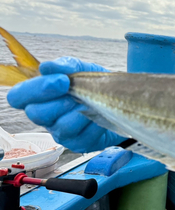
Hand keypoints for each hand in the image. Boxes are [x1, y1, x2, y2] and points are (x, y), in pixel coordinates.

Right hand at [7, 57, 125, 152]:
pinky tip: (101, 115)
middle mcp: (46, 116)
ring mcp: (61, 133)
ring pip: (62, 127)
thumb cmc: (95, 84)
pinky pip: (84, 136)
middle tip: (79, 93)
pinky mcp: (79, 144)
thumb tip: (48, 67)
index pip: (18, 97)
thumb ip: (66, 65)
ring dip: (80, 112)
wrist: (122, 98)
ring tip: (92, 102)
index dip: (35, 90)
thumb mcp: (81, 69)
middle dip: (60, 101)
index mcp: (39, 96)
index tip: (61, 81)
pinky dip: (95, 122)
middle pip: (37, 114)